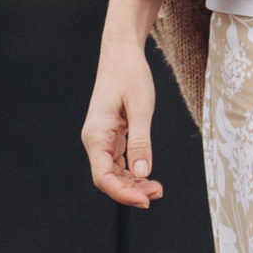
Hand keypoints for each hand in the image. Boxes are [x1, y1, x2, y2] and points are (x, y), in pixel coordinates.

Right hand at [82, 40, 162, 209]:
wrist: (121, 52)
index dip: (123, 193)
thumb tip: (142, 172)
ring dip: (133, 183)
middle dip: (131, 190)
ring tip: (156, 188)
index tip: (145, 200)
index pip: (104, 177)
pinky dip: (132, 171)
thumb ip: (140, 141)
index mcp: (96, 135)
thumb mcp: (141, 107)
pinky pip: (118, 161)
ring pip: (114, 172)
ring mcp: (101, 138)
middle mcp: (95, 140)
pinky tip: (147, 174)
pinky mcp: (110, 135)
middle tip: (157, 193)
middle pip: (109, 179)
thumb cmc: (130, 74)